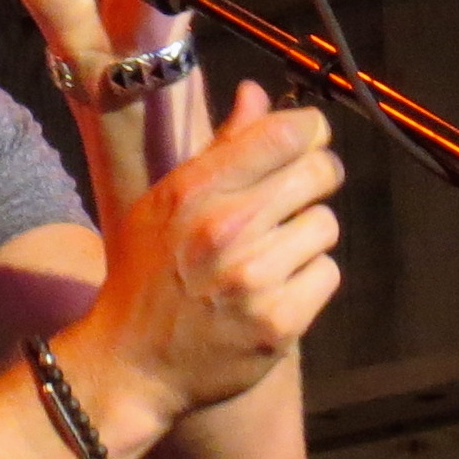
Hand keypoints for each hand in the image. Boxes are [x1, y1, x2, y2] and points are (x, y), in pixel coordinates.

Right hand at [54, 82, 341, 434]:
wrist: (130, 365)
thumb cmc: (147, 277)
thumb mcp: (166, 203)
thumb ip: (219, 148)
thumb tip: (257, 93)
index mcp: (194, 190)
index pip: (285, 133)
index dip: (310, 132)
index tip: (306, 143)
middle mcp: (225, 229)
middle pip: (319, 173)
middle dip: (314, 182)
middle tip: (292, 203)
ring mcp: (253, 278)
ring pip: (326, 226)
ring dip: (306, 238)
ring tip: (269, 257)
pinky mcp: (278, 322)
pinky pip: (327, 274)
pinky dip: (308, 282)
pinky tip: (274, 291)